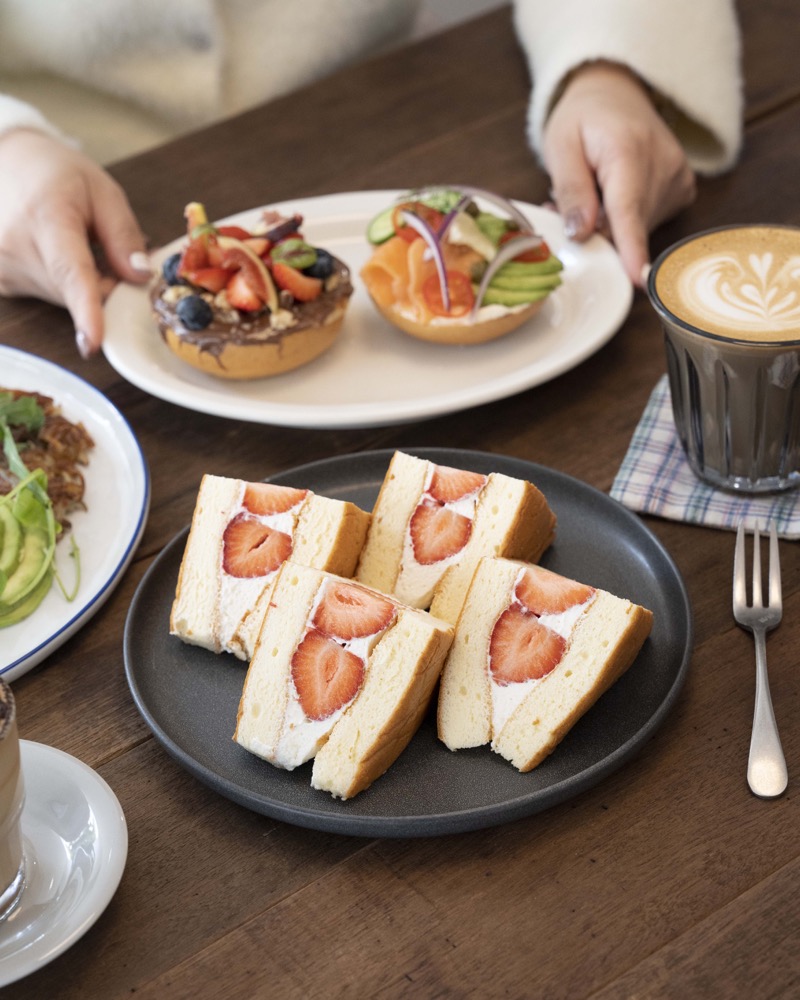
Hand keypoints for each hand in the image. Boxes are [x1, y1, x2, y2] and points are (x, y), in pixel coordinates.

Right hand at [0, 129, 150, 356]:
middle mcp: (15, 248)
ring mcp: (3, 269)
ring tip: (77, 243)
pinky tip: (58, 254)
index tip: (93, 341)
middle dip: (104, 283)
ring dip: (83, 283)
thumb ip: (124, 235)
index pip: (70, 272)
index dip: (86, 309)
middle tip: (108, 250)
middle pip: (75, 292)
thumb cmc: (55, 173)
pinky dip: (64, 283)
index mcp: (45, 217)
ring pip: (63, 298)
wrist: (5, 163)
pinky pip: (49, 295)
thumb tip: (140, 277)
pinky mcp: (2, 282)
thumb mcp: (102, 192)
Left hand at [542, 61, 695, 286]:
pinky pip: (647, 223)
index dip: (631, 249)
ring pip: (636, 229)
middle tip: (564, 206)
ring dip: (607, 225)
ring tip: (590, 193)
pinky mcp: (683, 192)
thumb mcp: (561, 145)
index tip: (638, 280)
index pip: (629, 210)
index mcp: (629, 151)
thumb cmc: (583, 117)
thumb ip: (571, 190)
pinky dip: (624, 221)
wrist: (617, 91)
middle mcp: (664, 167)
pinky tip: (611, 197)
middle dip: (593, 231)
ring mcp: (679, 180)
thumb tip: (580, 235)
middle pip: (627, 228)